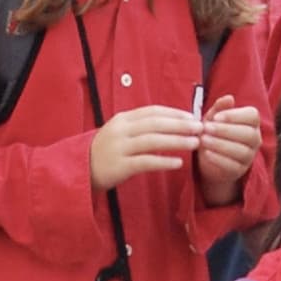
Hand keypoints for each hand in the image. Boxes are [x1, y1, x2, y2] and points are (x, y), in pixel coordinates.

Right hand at [88, 103, 205, 189]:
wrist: (80, 169)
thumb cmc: (106, 151)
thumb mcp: (120, 132)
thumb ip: (141, 126)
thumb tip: (171, 122)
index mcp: (123, 119)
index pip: (153, 111)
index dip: (174, 113)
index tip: (193, 116)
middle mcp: (121, 130)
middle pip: (156, 123)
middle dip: (180, 124)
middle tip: (200, 127)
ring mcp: (120, 148)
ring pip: (153, 141)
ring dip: (176, 141)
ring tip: (195, 143)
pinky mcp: (120, 166)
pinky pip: (146, 162)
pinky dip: (163, 162)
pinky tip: (178, 163)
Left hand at [192, 100, 261, 201]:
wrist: (208, 159)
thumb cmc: (213, 133)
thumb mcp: (213, 118)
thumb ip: (220, 108)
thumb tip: (229, 98)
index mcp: (251, 122)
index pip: (252, 116)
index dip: (235, 115)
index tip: (216, 117)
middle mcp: (255, 139)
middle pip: (248, 134)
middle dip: (226, 130)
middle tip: (206, 128)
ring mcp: (249, 156)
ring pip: (241, 151)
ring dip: (221, 145)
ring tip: (203, 140)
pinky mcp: (240, 171)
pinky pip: (233, 165)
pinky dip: (219, 159)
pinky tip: (206, 153)